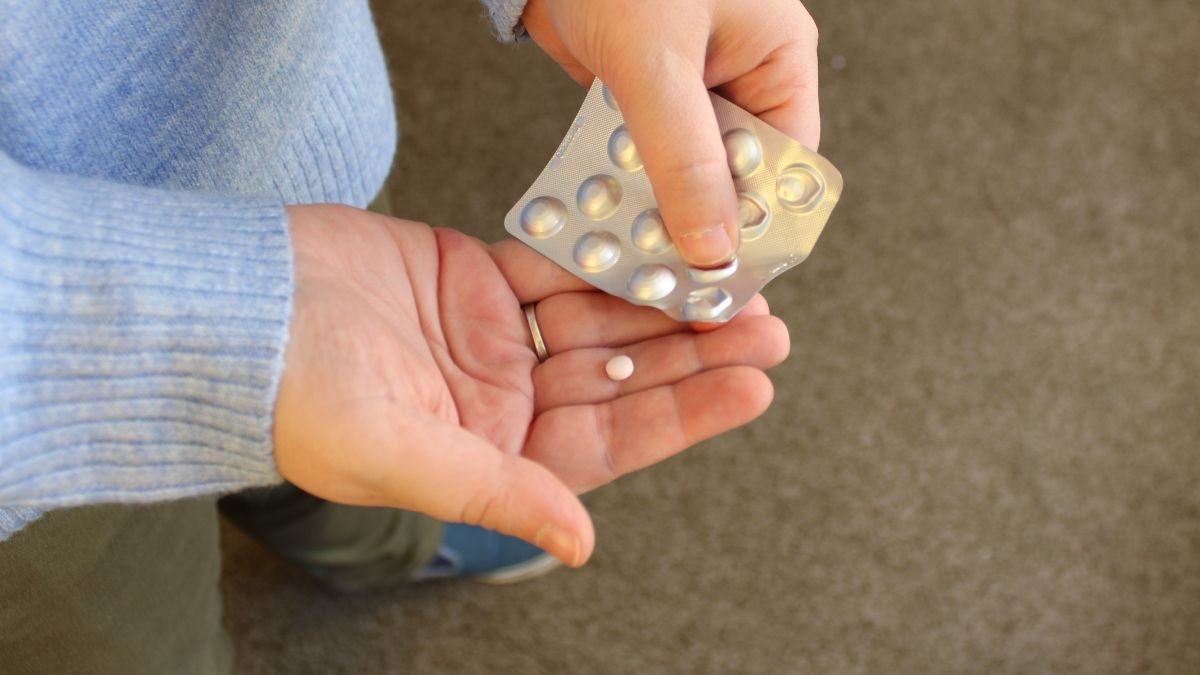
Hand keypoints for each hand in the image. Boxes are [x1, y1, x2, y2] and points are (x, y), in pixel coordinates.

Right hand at [273, 205, 789, 565]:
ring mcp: (489, 337)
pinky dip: (600, 255)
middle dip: (690, 350)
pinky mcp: (470, 277)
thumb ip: (499, 492)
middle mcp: (500, 400)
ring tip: (724, 281)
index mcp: (493, 456)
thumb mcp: (403, 457)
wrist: (234, 311)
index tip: (750, 385)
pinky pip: (551, 264)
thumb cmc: (296, 400)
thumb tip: (581, 543)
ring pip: (596, 316)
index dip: (684, 413)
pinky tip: (651, 243)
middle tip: (762, 326)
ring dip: (657, 299)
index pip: (611, 439)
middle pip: (618, 373)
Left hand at [521, 0, 820, 267]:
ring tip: (625, 254)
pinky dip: (621, 184)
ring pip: (681, 173)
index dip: (760, 225)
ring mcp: (685, 89)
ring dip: (652, 209)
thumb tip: (713, 246)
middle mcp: (737, 77)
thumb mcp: (656, 61)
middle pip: (733, 178)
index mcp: (774, 59)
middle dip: (699, 225)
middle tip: (666, 279)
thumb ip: (684, 158)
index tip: (727, 277)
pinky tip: (600, 215)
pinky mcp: (638, 94)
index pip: (785, 165)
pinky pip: (638, 156)